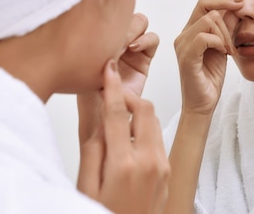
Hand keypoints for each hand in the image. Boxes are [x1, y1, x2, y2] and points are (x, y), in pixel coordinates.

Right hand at [77, 61, 169, 213]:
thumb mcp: (87, 184)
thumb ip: (92, 148)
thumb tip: (97, 117)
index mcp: (124, 164)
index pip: (119, 113)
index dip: (113, 87)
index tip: (108, 69)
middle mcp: (149, 162)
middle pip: (145, 109)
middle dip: (129, 96)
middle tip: (112, 96)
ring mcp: (161, 167)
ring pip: (154, 121)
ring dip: (137, 112)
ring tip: (117, 116)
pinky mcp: (167, 172)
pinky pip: (157, 139)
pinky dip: (144, 129)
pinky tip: (127, 138)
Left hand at [78, 13, 158, 142]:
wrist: (103, 116)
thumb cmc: (88, 95)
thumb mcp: (84, 64)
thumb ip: (92, 45)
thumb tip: (96, 21)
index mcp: (97, 37)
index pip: (107, 13)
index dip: (108, 15)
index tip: (101, 24)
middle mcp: (114, 40)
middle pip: (125, 14)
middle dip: (122, 21)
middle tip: (115, 35)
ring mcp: (130, 49)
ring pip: (140, 23)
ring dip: (134, 29)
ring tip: (125, 43)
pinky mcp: (144, 59)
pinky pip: (152, 40)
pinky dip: (146, 39)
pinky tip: (134, 48)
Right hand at [174, 0, 242, 115]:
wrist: (203, 104)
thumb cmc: (210, 78)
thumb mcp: (224, 47)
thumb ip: (228, 27)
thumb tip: (237, 7)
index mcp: (190, 32)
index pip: (203, 4)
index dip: (222, 0)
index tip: (240, 3)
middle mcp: (183, 35)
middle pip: (205, 8)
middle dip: (227, 20)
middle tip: (233, 41)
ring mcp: (182, 45)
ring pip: (208, 20)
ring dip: (225, 34)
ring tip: (228, 50)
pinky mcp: (187, 57)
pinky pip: (204, 37)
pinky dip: (219, 42)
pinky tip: (223, 53)